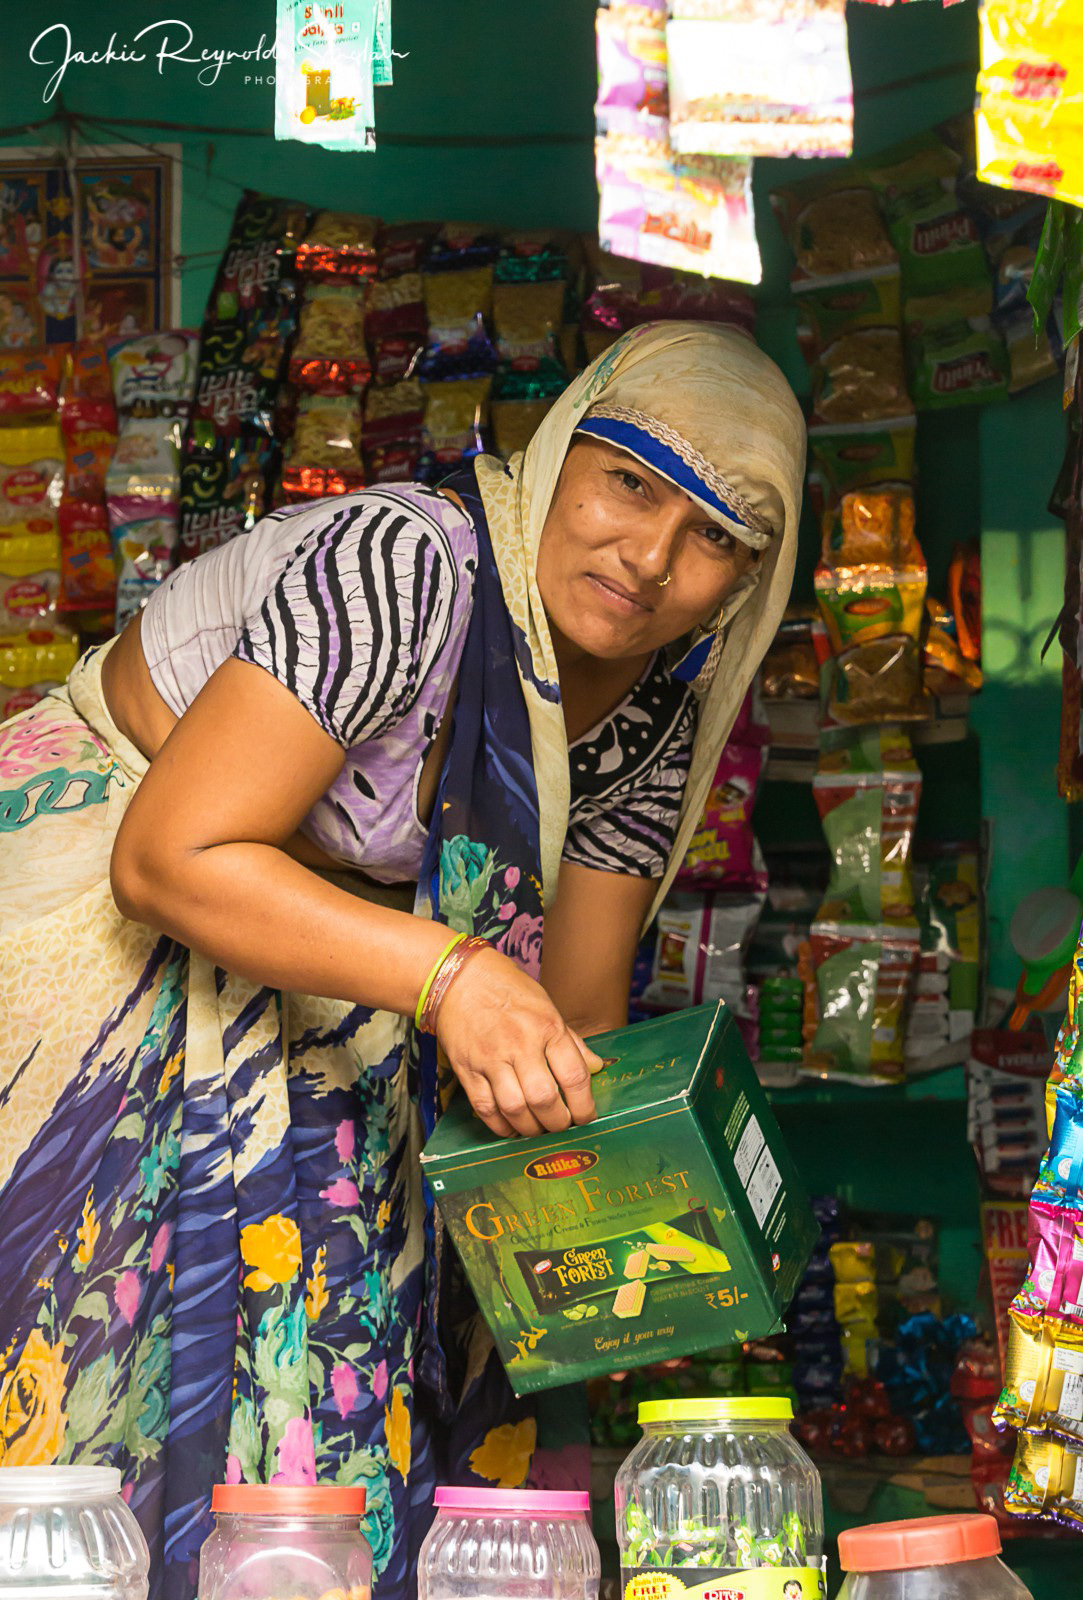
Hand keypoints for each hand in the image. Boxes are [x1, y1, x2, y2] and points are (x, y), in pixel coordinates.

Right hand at [434, 945, 602, 1137]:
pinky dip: (501, 1126)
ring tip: (538, 1129)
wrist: (460, 979)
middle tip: (562, 1127)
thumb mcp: (548, 1007)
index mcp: (547, 1027)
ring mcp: (491, 1058)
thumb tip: (595, 1067)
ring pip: (514, 1109)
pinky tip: (511, 1126)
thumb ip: (571, 1042)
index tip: (586, 1117)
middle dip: (558, 1123)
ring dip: (530, 1129)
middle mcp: (520, 1044)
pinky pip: (485, 1108)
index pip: (574, 1076)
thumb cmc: (509, 990)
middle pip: (544, 1099)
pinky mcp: (467, 1069)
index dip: (584, 1106)